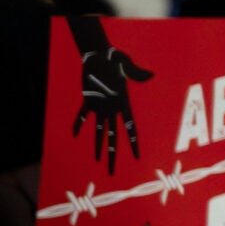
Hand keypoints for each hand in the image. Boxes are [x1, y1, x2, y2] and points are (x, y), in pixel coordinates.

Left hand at [66, 16, 152, 173]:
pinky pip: (82, 115)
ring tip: (97, 160)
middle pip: (113, 136)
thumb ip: (136, 72)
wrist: (98, 53)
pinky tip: (74, 134)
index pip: (129, 128)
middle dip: (112, 154)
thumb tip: (150, 75)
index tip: (137, 157)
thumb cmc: (114, 58)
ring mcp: (100, 106)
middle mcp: (112, 109)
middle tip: (112, 172)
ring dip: (97, 145)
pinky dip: (78, 124)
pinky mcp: (88, 100)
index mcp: (123, 104)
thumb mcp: (126, 65)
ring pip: (98, 131)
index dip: (132, 143)